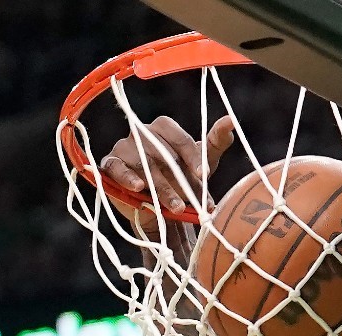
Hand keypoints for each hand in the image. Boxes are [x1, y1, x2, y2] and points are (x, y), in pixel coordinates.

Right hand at [100, 115, 237, 223]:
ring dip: (161, 186)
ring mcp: (124, 148)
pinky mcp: (110, 165)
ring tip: (177, 207)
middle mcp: (141, 133)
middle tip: (195, 200)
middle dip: (179, 178)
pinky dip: (126, 177)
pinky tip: (139, 187)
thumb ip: (216, 141)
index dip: (192, 156)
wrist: (161, 209)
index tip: (205, 175)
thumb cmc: (182, 179)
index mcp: (163, 128)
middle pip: (160, 152)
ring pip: (142, 164)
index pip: (177, 136)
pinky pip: (115, 168)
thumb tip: (231, 120)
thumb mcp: (201, 162)